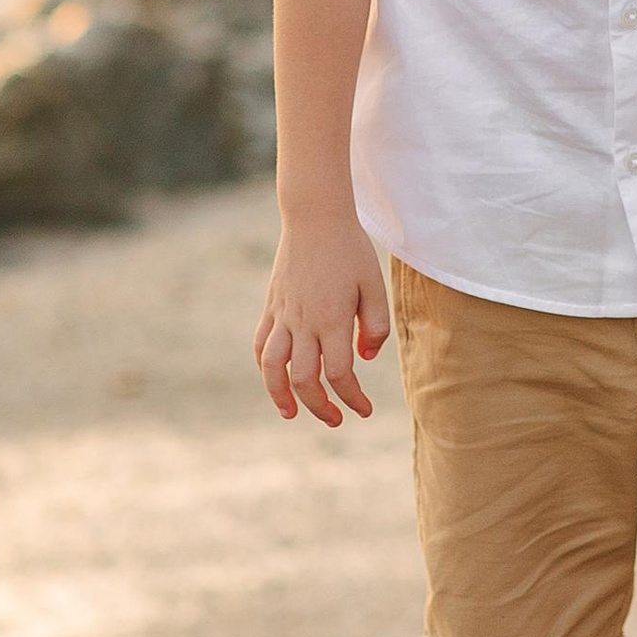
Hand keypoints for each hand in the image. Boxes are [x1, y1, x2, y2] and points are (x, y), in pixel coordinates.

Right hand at [254, 211, 391, 426]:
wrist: (315, 218)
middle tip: (337, 419)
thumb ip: (376, 325)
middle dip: (321, 407)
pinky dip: (265, 367)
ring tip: (291, 414)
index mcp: (333, 319)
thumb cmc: (351, 251)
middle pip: (305, 380)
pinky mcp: (271, 306)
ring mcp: (283, 315)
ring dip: (280, 396)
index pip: (339, 374)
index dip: (352, 398)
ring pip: (273, 367)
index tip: (364, 410)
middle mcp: (303, 322)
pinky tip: (275, 380)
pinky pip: (260, 344)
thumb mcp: (374, 285)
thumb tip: (364, 358)